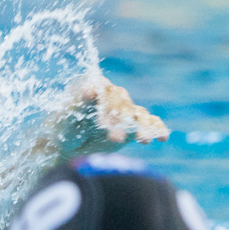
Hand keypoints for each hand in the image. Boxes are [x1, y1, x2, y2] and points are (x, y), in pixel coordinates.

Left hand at [46, 73, 168, 159]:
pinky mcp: (135, 123)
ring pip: (138, 114)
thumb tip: (91, 89)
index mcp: (95, 85)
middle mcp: (113, 94)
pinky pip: (150, 122)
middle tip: (113, 138)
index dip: (103, 102)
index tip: (99, 117)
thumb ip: (79, 101)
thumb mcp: (67, 114)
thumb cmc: (65, 125)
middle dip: (118, 121)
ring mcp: (126, 109)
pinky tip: (163, 137)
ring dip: (142, 126)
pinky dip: (157, 128)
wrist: (70, 143)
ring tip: (143, 139)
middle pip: (121, 104)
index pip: (104, 90)